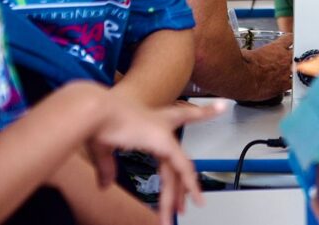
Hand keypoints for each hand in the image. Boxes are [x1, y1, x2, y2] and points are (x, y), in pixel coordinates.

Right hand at [87, 97, 229, 224]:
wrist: (94, 111)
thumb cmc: (97, 123)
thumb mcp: (103, 149)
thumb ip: (108, 168)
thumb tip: (105, 185)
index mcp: (151, 123)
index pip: (185, 116)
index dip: (205, 111)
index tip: (223, 105)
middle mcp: (163, 128)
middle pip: (178, 164)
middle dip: (180, 187)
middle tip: (180, 207)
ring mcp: (166, 136)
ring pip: (179, 171)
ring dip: (177, 196)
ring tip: (177, 215)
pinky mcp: (166, 143)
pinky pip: (183, 169)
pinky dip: (190, 185)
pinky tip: (196, 199)